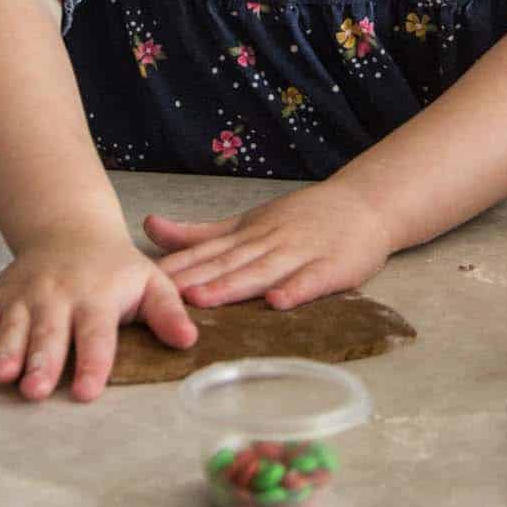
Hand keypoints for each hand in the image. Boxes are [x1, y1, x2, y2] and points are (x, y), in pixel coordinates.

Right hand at [0, 227, 196, 402]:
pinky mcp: (2, 294)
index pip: (97, 336)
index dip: (92, 364)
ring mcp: (28, 296)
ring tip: (0, 376)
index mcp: (98, 298)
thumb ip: (168, 312)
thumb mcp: (151, 281)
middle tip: (35, 391)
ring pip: (15, 327)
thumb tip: (189, 341)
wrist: (71, 228)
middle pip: (51, 335)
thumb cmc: (116, 268)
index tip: (87, 391)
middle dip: (42, 363)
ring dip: (7, 351)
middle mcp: (60, 297)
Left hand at [144, 180, 394, 310]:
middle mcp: (269, 242)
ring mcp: (301, 254)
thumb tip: (149, 226)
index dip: (175, 267)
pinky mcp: (332, 268)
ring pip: (261, 272)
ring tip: (202, 299)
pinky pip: (312, 280)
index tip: (142, 281)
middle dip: (194, 279)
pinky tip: (278, 302)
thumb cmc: (302, 218)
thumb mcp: (246, 221)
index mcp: (247, 234)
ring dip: (232, 286)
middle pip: (227, 263)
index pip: (206, 252)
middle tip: (160, 296)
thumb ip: (200, 233)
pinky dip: (296, 290)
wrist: (364, 204)